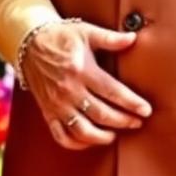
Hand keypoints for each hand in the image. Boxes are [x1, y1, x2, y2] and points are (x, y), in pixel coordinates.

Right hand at [22, 21, 151, 150]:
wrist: (29, 43)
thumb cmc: (61, 36)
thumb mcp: (86, 32)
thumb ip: (110, 38)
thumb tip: (134, 38)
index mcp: (81, 70)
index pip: (112, 92)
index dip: (131, 103)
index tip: (146, 110)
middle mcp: (69, 90)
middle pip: (102, 114)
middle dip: (124, 121)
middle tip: (138, 122)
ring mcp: (57, 104)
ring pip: (83, 130)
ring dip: (102, 137)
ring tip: (116, 134)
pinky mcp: (48, 112)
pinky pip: (62, 136)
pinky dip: (77, 144)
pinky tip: (90, 140)